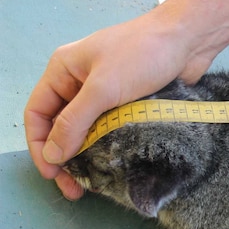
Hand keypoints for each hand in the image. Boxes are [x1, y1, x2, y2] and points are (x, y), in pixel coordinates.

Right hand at [24, 11, 215, 199]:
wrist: (189, 40)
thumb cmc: (143, 53)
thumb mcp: (103, 88)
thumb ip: (75, 121)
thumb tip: (54, 154)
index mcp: (64, 70)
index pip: (38, 113)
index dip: (40, 145)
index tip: (52, 173)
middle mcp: (81, 82)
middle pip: (62, 126)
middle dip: (66, 158)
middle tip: (76, 188)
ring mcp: (108, 93)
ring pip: (90, 131)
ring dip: (90, 156)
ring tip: (97, 182)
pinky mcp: (132, 102)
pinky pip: (115, 129)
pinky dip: (113, 147)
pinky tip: (117, 165)